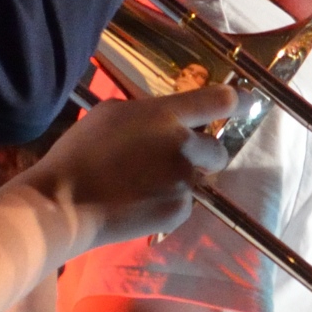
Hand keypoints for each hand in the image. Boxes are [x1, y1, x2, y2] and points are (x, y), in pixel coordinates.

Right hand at [16, 86, 236, 258]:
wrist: (65, 202)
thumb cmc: (80, 152)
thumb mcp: (111, 113)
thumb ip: (148, 112)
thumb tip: (165, 118)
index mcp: (166, 115)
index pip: (220, 101)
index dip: (238, 101)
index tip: (246, 103)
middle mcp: (184, 146)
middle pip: (218, 149)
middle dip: (203, 155)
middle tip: (171, 161)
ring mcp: (185, 181)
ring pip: (199, 178)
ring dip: (183, 179)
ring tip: (147, 185)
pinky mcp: (180, 211)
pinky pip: (185, 203)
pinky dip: (169, 203)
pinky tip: (141, 204)